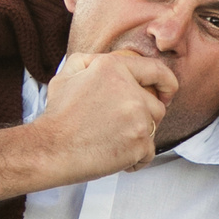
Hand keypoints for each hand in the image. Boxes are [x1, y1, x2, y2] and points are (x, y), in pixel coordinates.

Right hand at [34, 49, 177, 178]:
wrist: (51, 149)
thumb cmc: (58, 117)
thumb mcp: (67, 74)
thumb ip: (92, 61)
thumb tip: (109, 62)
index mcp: (114, 69)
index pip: (157, 71)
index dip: (167, 83)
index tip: (167, 92)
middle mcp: (130, 92)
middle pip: (157, 106)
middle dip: (144, 117)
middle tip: (120, 126)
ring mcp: (137, 118)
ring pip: (153, 129)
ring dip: (138, 137)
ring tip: (113, 140)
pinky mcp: (139, 144)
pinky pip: (149, 152)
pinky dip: (136, 158)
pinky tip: (115, 155)